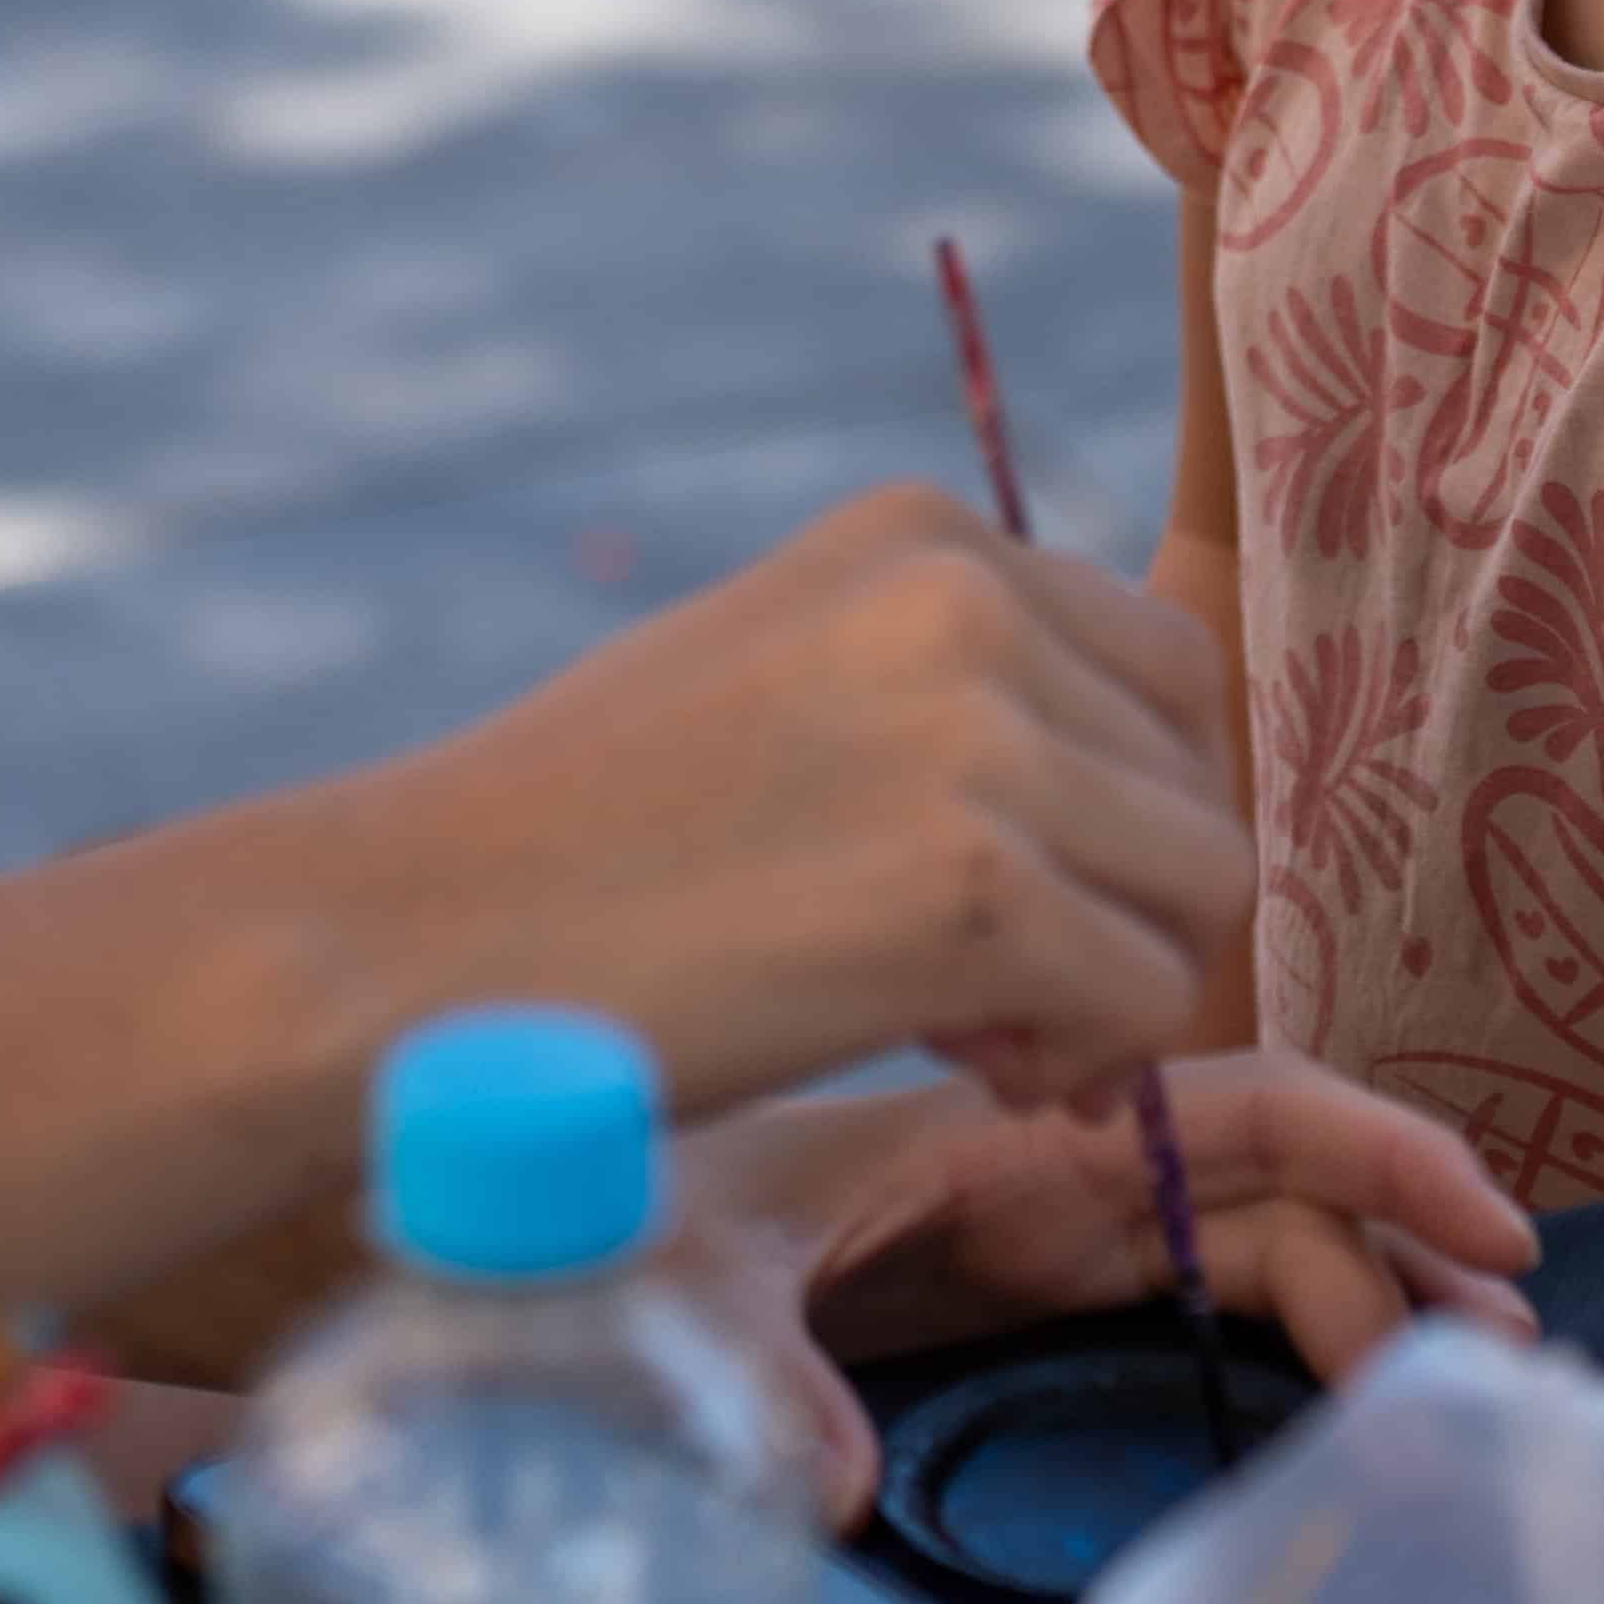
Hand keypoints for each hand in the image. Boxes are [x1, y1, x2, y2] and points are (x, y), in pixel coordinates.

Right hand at [353, 489, 1250, 1117]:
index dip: (1125, 813)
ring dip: (1111, 992)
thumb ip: (947, 694)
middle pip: (1198, 778)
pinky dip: (1080, 1066)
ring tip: (972, 1040)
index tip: (1017, 909)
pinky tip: (962, 1074)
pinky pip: (1142, 1000)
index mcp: (922, 530)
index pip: (1164, 667)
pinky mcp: (971, 886)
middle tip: (995, 1002)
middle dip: (1128, 906)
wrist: (405, 944)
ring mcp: (974, 734)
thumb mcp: (780, 679)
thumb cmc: (577, 848)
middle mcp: (964, 595)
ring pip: (1198, 888)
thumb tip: (1126, 805)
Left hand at [666, 1057, 1538, 1521]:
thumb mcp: (683, 1270)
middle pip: (1285, 1165)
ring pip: (1264, 1223)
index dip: (1374, 1153)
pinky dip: (1305, 1307)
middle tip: (1506, 1336)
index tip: (1483, 1218)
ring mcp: (1061, 1198)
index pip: (1238, 1104)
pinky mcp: (1048, 1251)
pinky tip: (1367, 1373)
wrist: (557, 1186)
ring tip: (1469, 1369)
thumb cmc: (626, 1195)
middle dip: (1405, 1229)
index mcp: (1007, 1116)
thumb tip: (819, 1487)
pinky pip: (1212, 1265)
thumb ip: (752, 1369)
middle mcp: (1059, 1142)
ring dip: (1372, 1280)